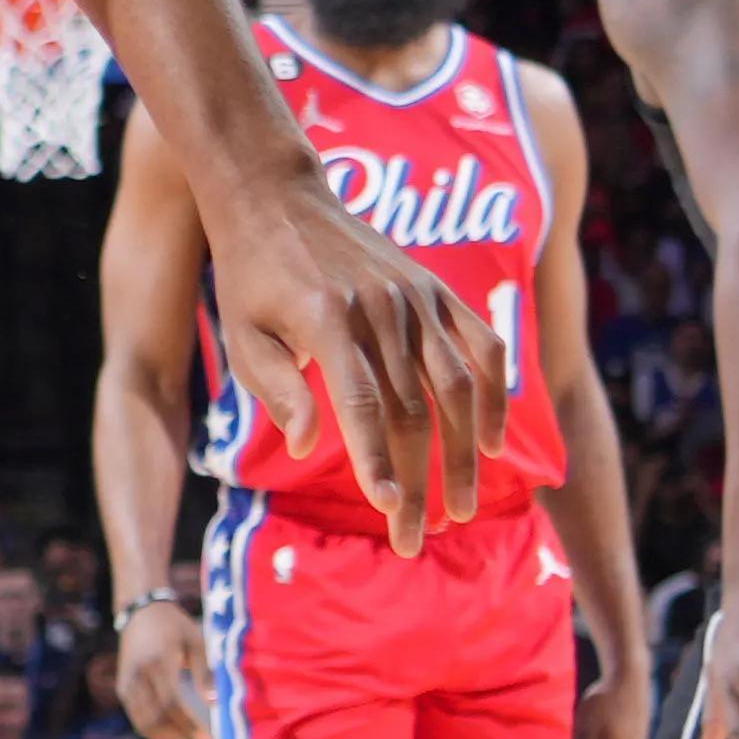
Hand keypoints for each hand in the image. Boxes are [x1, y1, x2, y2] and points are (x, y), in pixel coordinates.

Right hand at [113, 591, 208, 738]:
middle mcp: (138, 675)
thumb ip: (204, 673)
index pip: (171, 703)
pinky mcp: (123, 689)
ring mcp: (127, 683)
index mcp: (158, 661)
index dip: (188, 724)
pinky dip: (154, 732)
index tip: (208, 737)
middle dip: (181, 735)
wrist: (140, 611)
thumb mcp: (195, 642)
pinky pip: (137, 718)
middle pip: (156, 717)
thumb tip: (214, 704)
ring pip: (144, 722)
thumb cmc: (174, 626)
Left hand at [197, 179, 496, 554]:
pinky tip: (494, 443)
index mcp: (328, 319)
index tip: (389, 511)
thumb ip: (278, 390)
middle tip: (414, 540)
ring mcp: (416, 297)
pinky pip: (482, 346)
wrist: (278, 198)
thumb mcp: (243, 336)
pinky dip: (495, 395)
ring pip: (455, 388)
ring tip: (460, 509)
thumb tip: (306, 446)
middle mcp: (381, 308)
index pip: (361, 404)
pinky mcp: (436, 290)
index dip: (376, 462)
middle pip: (412, 411)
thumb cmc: (252, 279)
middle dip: (418, 483)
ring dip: (462, 455)